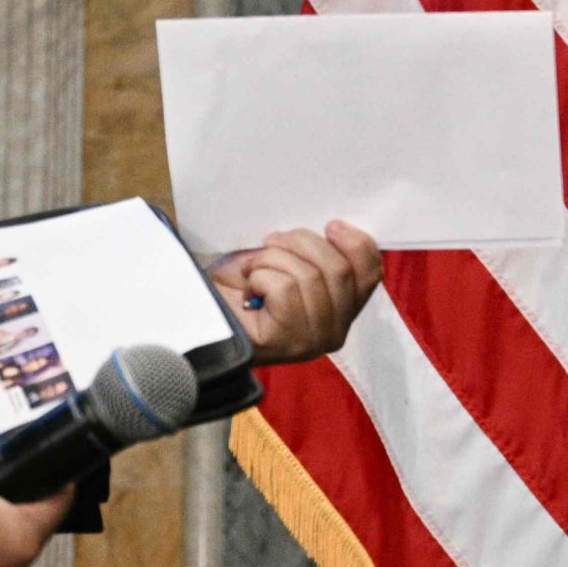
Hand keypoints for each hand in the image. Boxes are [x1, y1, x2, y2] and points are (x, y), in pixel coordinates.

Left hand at [216, 221, 384, 363]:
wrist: (197, 313)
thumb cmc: (239, 285)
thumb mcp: (285, 259)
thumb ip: (317, 253)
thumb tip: (337, 227)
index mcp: (342, 311)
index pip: (370, 274)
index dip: (356, 244)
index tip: (331, 225)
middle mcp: (335, 332)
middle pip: (338, 269)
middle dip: (299, 244)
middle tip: (270, 244)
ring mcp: (313, 341)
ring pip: (309, 276)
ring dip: (272, 259)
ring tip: (252, 269)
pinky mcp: (287, 341)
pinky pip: (284, 288)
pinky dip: (260, 276)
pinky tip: (248, 288)